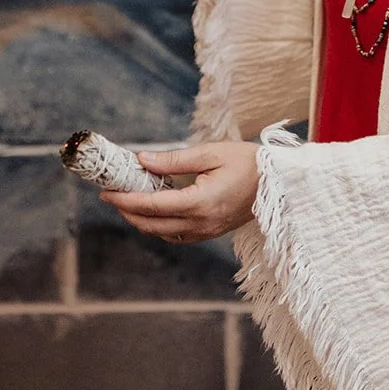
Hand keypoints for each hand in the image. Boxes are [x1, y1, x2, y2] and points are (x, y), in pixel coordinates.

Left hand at [101, 141, 259, 244]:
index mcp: (200, 202)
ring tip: (130, 202)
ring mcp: (208, 231)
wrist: (280, 182)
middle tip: (113, 195)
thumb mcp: (210, 153)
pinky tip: (156, 211)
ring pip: (163, 234)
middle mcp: (202, 222)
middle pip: (152, 224)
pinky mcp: (212, 232)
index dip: (126, 200)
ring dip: (142, 221)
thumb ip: (173, 160)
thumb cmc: (248, 162)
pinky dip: (160, 226)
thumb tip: (141, 160)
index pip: (152, 205)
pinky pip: (178, 236)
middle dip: (127, 212)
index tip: (107, 192)